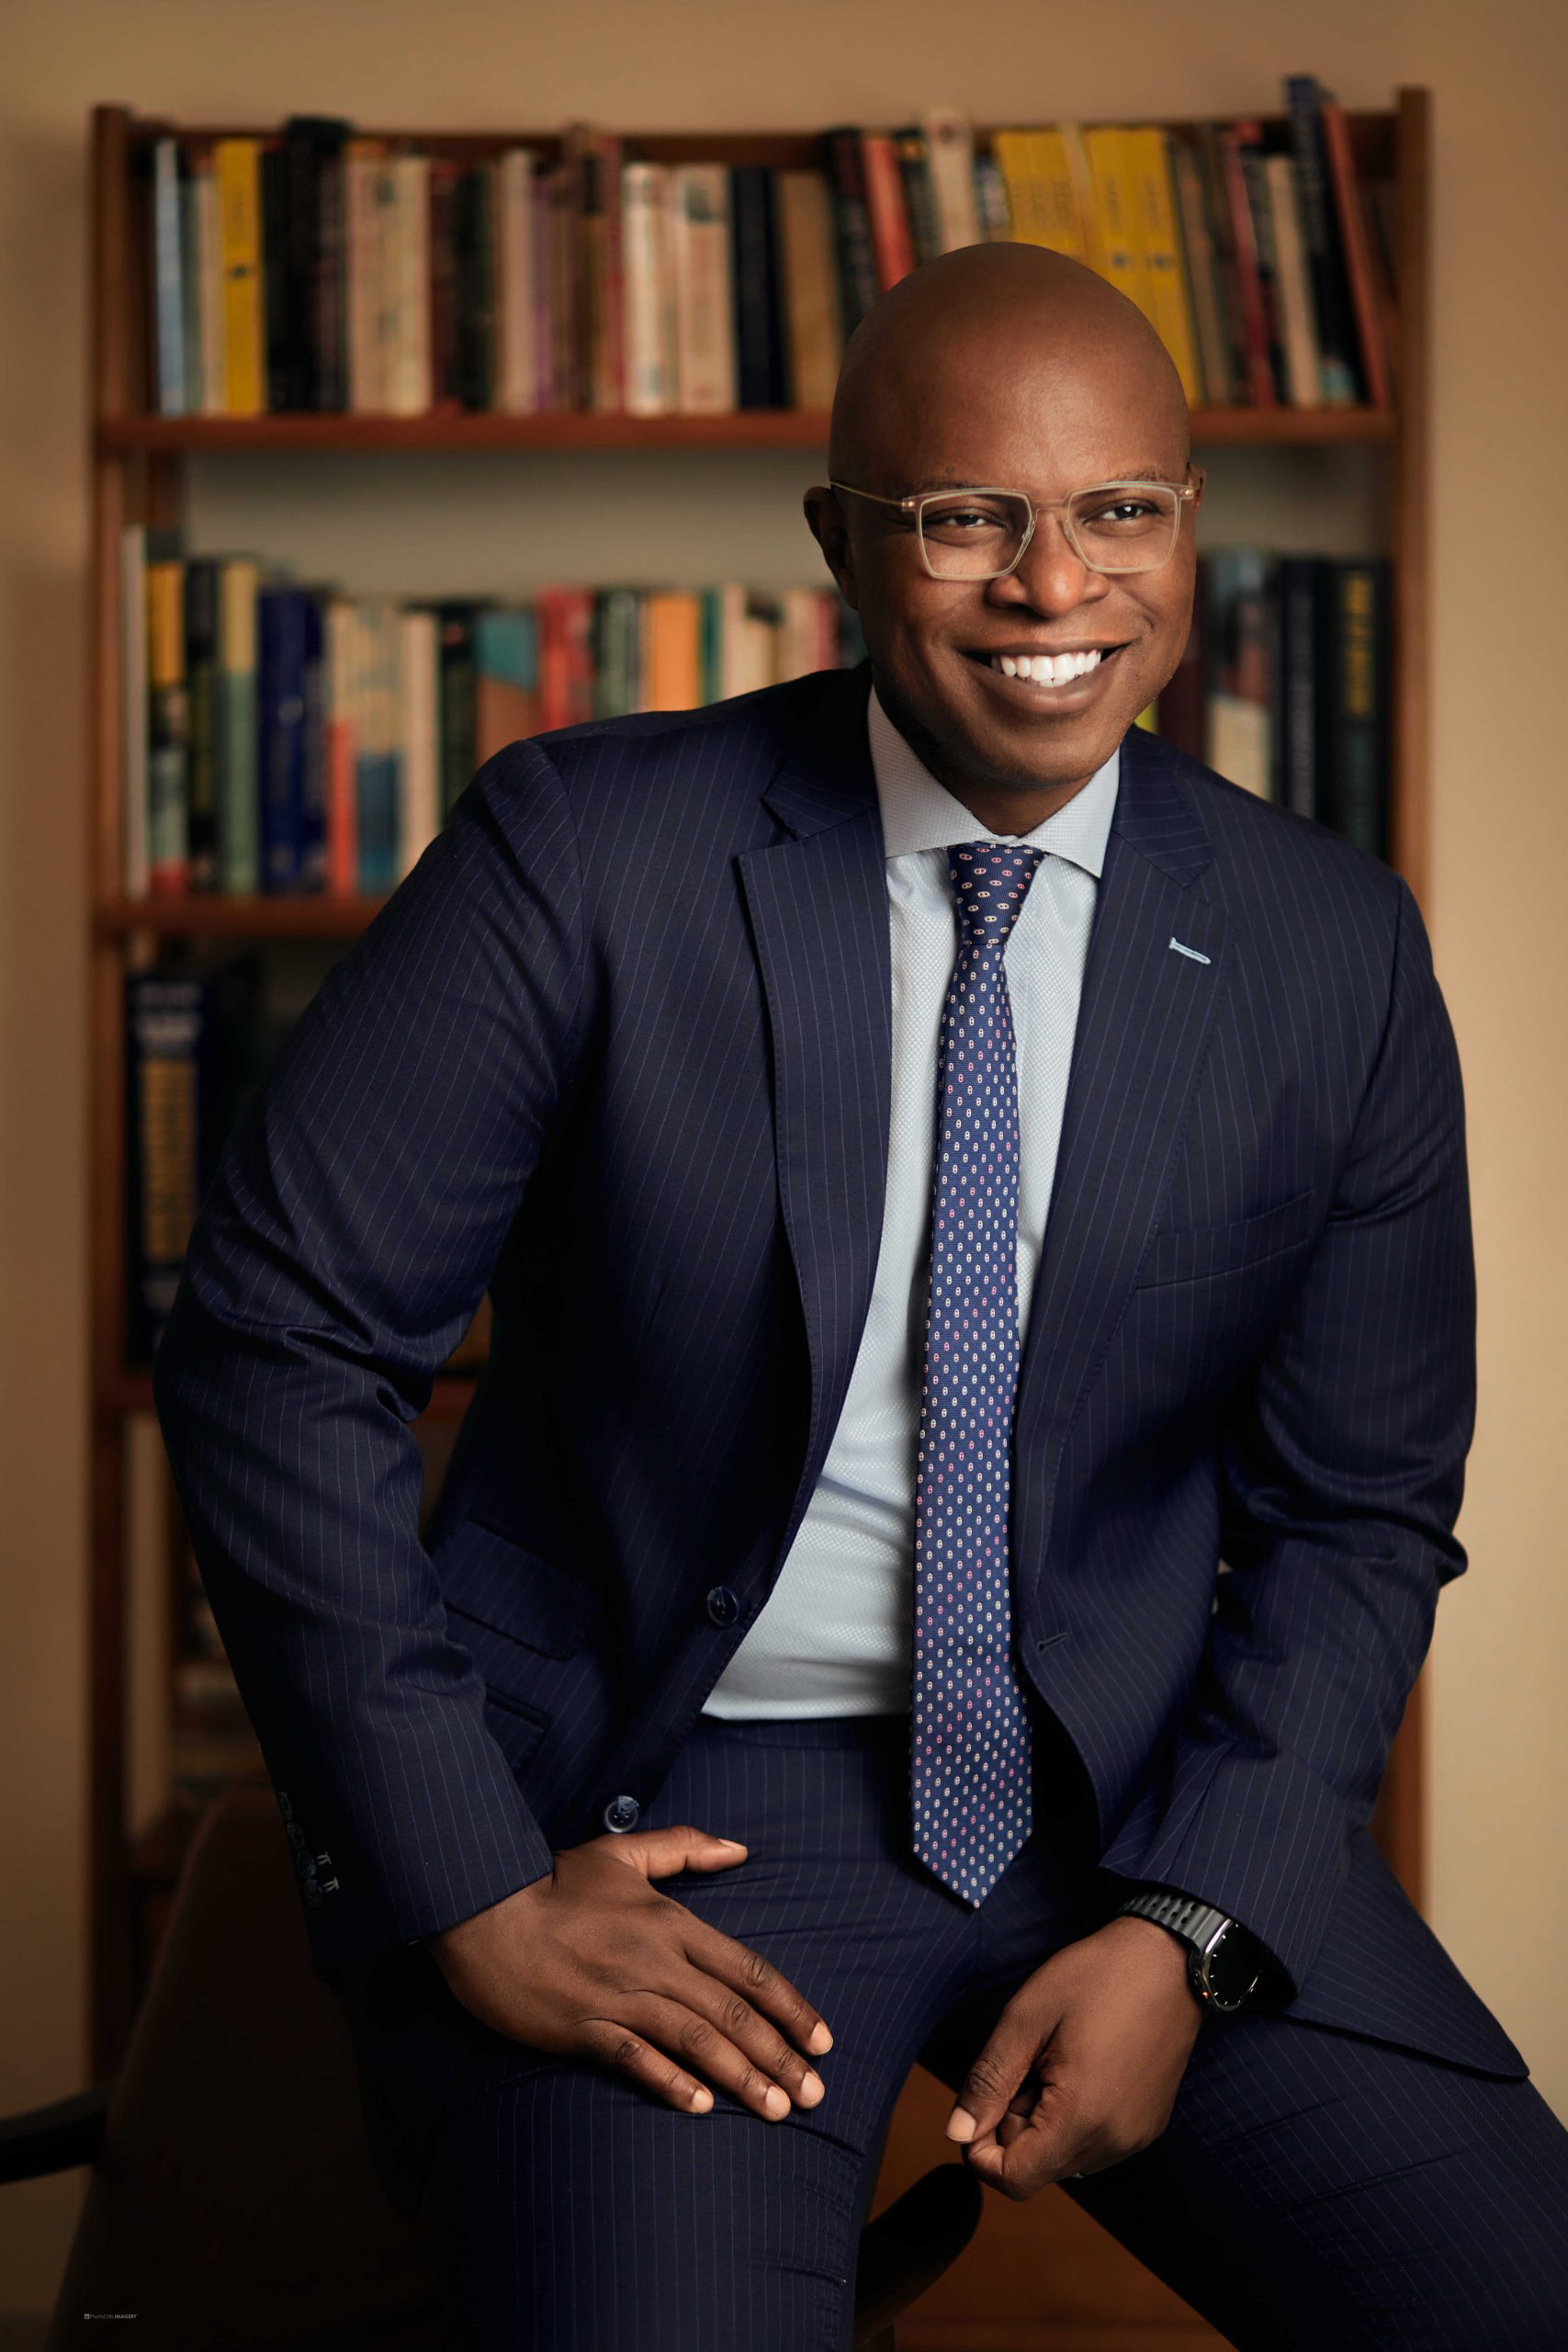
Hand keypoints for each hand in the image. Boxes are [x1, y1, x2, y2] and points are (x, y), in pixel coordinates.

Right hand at [424, 1822, 832, 2121]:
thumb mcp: (623, 1853)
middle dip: (780, 2056)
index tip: (823, 2041)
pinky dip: (670, 2081)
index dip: (791, 2008)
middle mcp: (654, 1959)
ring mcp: (618, 1994)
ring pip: (694, 2038)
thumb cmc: (553, 1883)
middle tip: (814, 2095)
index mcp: (671, 1921)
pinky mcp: (581, 2025)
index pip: (748, 1969)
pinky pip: (635, 2058)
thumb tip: (741, 1847)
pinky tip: (700, 2106)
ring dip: (740, 2077)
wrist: (482, 1910)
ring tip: (776, 2109)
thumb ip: (685, 1847)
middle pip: (731, 2012)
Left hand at [943, 1915, 1201, 2199]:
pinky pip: (1094, 2143)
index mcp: (1080, 2119)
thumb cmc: (1096, 1978)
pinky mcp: (1147, 2126)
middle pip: (1038, 2169)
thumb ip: (988, 2081)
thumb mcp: (1026, 2018)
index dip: (981, 2150)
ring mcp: (1135, 2137)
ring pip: (1064, 2157)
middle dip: (1014, 2127)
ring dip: (1044, 2123)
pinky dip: (1074, 2119)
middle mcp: (1113, 2142)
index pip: (1014, 2180)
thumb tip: (957, 2133)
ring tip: (1055, 2063)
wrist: (1169, 1959)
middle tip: (1025, 2065)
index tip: (983, 2100)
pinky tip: (1082, 2068)